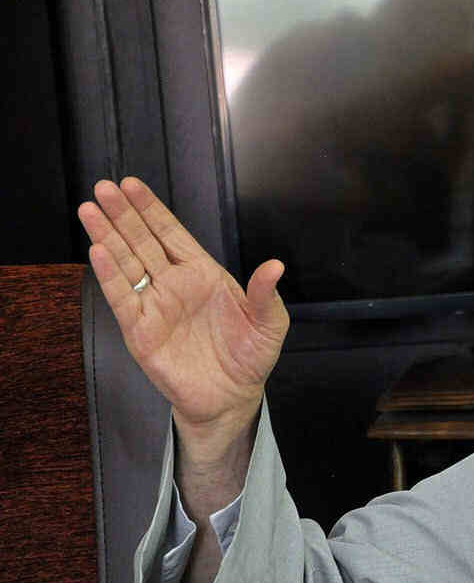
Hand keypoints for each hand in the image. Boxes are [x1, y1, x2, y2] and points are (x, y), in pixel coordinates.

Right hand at [78, 177, 288, 437]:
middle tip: (104, 187)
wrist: (232, 397)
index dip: (152, 210)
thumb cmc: (250, 356)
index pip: (172, 234)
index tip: (132, 185)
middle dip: (124, 214)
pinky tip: (98, 251)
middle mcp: (174, 284)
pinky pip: (122, 298)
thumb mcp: (269, 323)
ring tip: (90, 209)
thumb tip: (275, 265)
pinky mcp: (141, 330)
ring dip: (108, 237)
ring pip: (127, 263)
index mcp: (202, 274)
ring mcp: (155, 305)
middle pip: (143, 241)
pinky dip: (110, 275)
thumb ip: (265, 293)